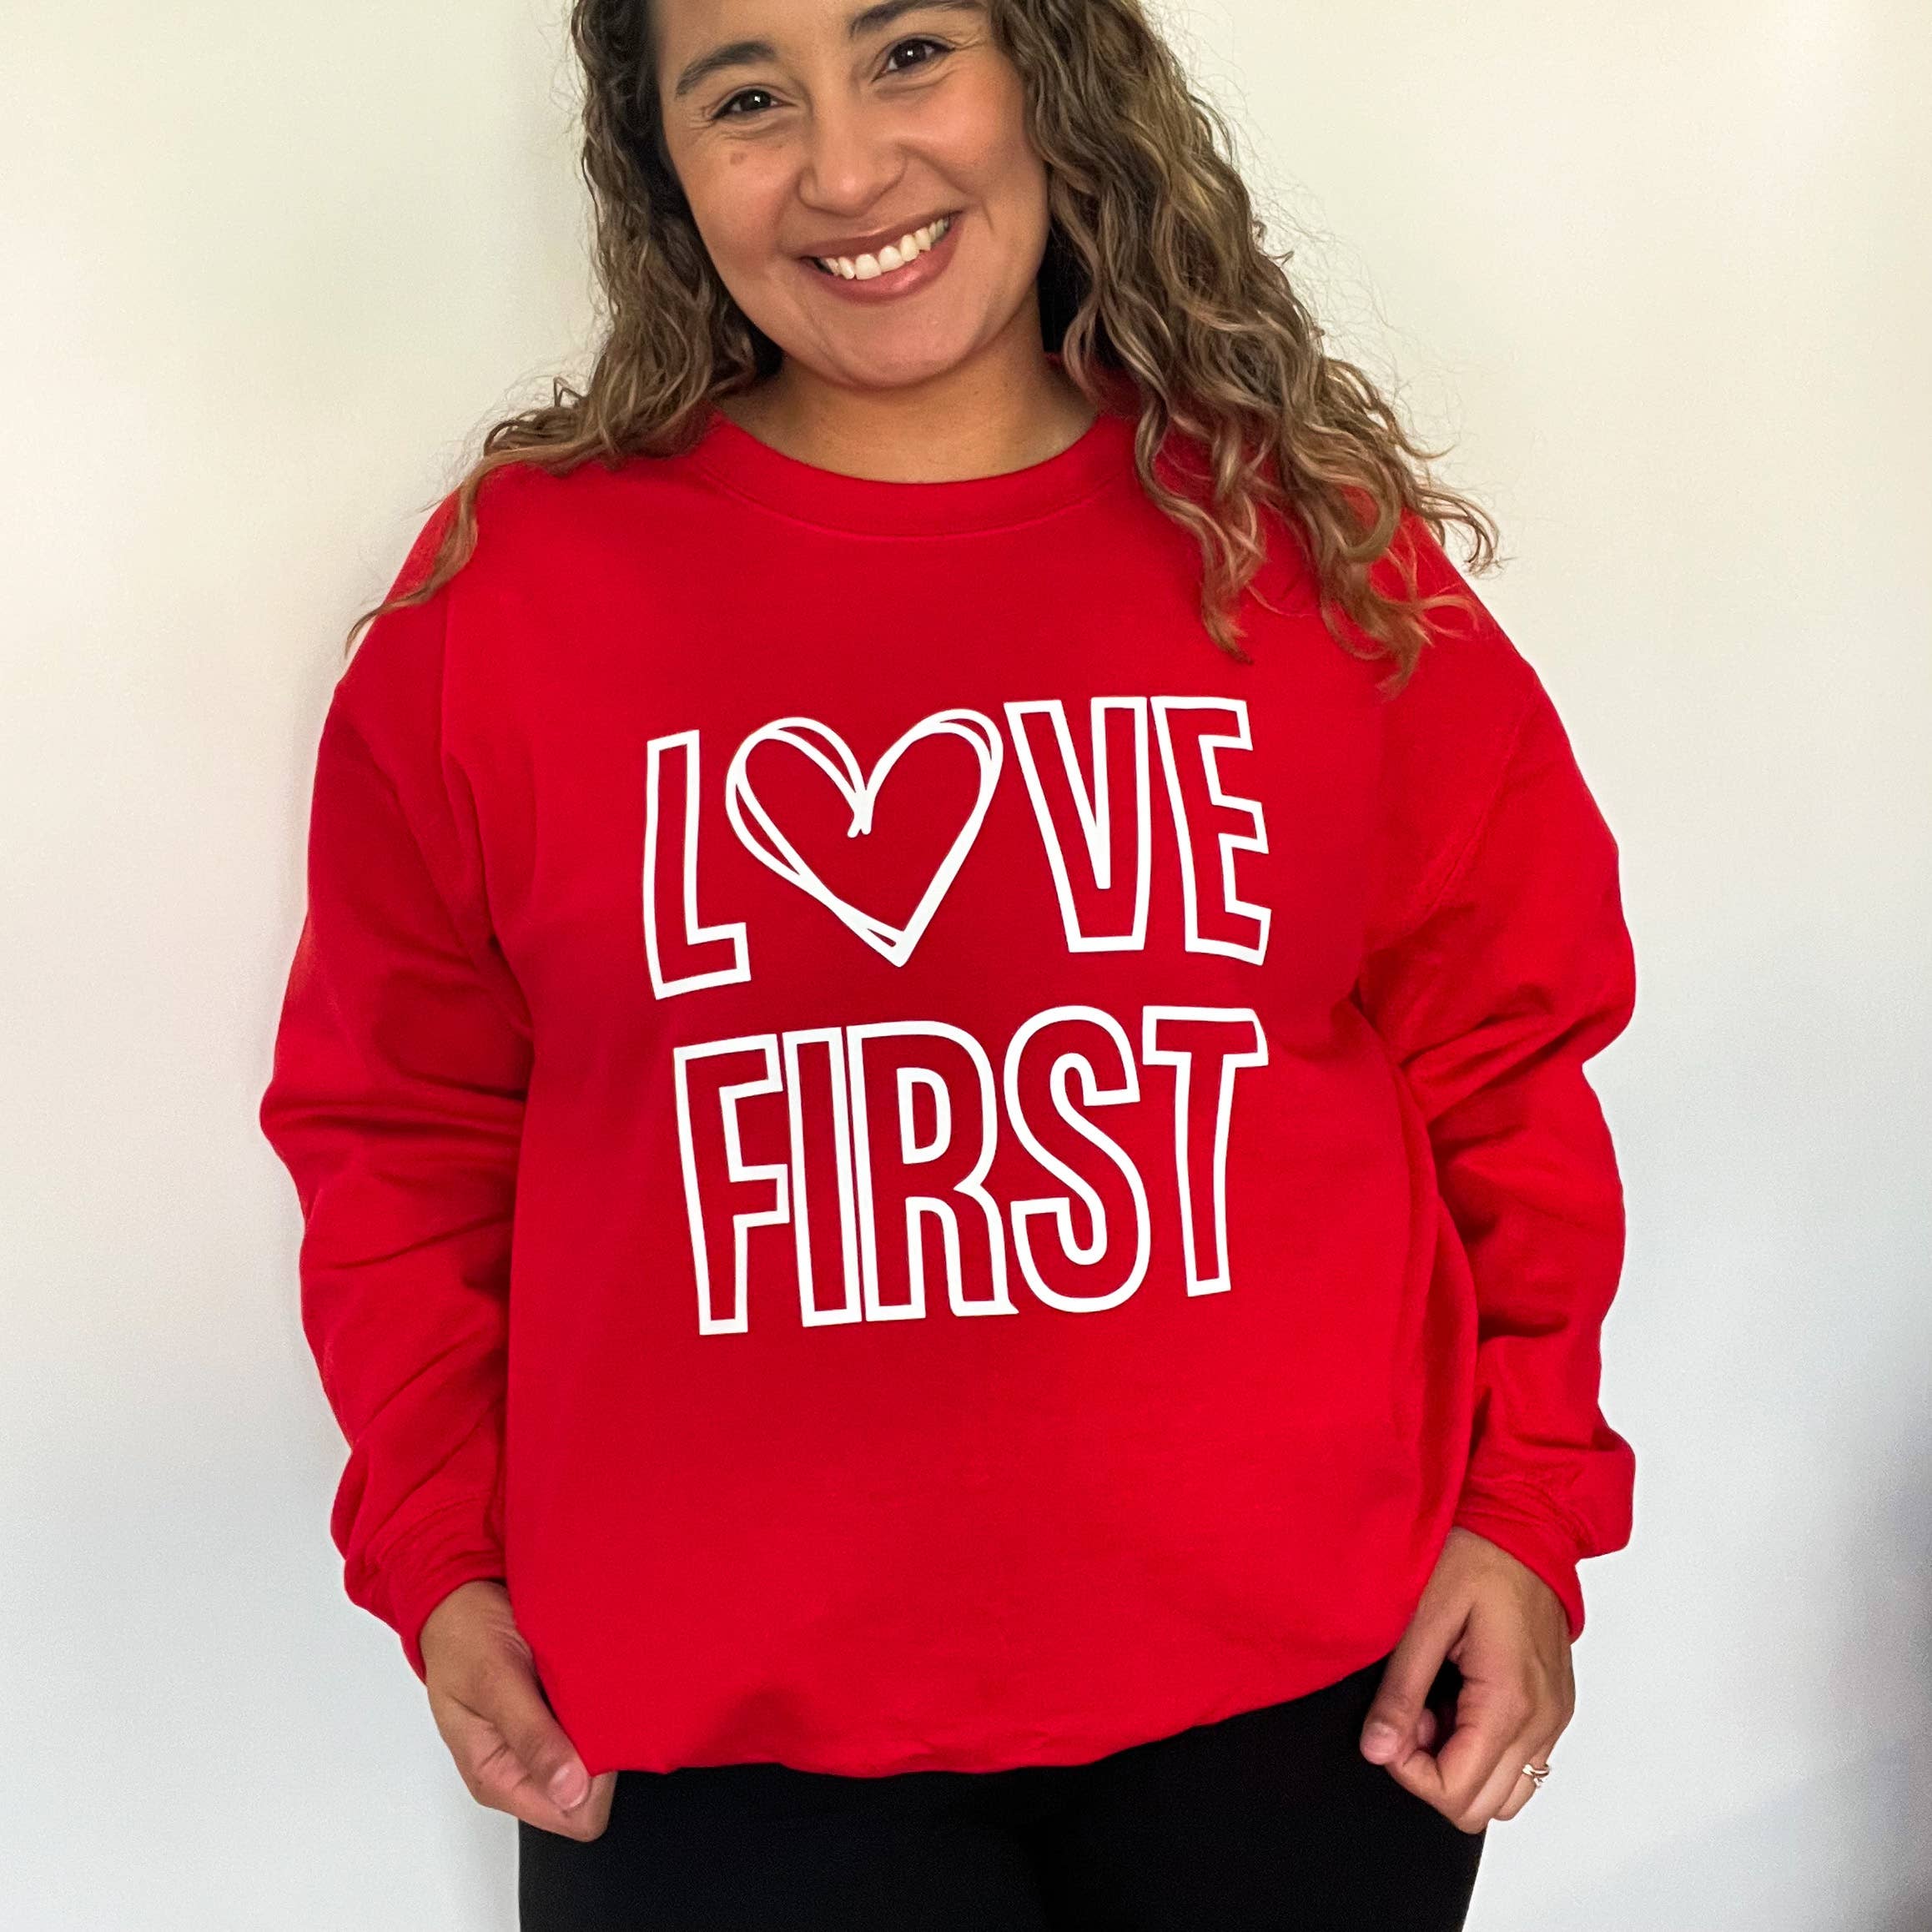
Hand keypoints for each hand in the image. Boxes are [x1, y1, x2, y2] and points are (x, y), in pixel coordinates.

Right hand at [419, 1579, 616, 1840]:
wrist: (461, 1600)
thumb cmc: (464, 1638)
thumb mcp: (494, 1682)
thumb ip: (531, 1737)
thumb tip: (570, 1790)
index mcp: (498, 1778)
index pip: (573, 1816)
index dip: (595, 1782)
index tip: (597, 1734)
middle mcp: (523, 1768)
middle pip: (591, 1792)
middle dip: (602, 1752)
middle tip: (591, 1701)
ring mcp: (543, 1743)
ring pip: (597, 1758)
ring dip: (602, 1725)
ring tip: (586, 1685)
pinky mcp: (557, 1718)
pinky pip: (595, 1725)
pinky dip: (600, 1704)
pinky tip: (589, 1679)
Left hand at [1358, 1527, 1573, 1832]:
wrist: (1527, 1524)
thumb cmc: (1477, 1556)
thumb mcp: (1424, 1617)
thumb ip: (1400, 1690)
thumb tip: (1378, 1751)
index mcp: (1509, 1702)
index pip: (1455, 1791)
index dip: (1407, 1770)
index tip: (1391, 1723)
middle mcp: (1542, 1722)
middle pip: (1481, 1806)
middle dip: (1431, 1770)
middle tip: (1411, 1711)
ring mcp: (1554, 1719)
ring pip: (1505, 1794)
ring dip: (1460, 1764)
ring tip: (1435, 1704)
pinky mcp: (1554, 1708)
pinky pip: (1521, 1762)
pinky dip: (1484, 1749)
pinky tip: (1460, 1699)